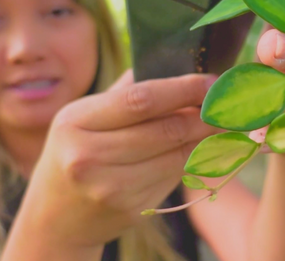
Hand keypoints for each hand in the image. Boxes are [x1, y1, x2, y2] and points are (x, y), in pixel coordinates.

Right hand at [16, 70, 218, 247]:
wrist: (57, 215)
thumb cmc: (76, 152)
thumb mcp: (84, 116)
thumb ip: (126, 93)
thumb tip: (179, 70)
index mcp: (76, 121)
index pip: (142, 100)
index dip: (184, 89)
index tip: (212, 82)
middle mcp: (88, 155)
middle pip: (166, 129)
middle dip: (205, 115)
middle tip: (227, 104)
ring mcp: (110, 187)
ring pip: (177, 155)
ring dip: (208, 138)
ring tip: (225, 123)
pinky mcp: (130, 208)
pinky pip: (175, 176)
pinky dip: (197, 159)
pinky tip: (209, 147)